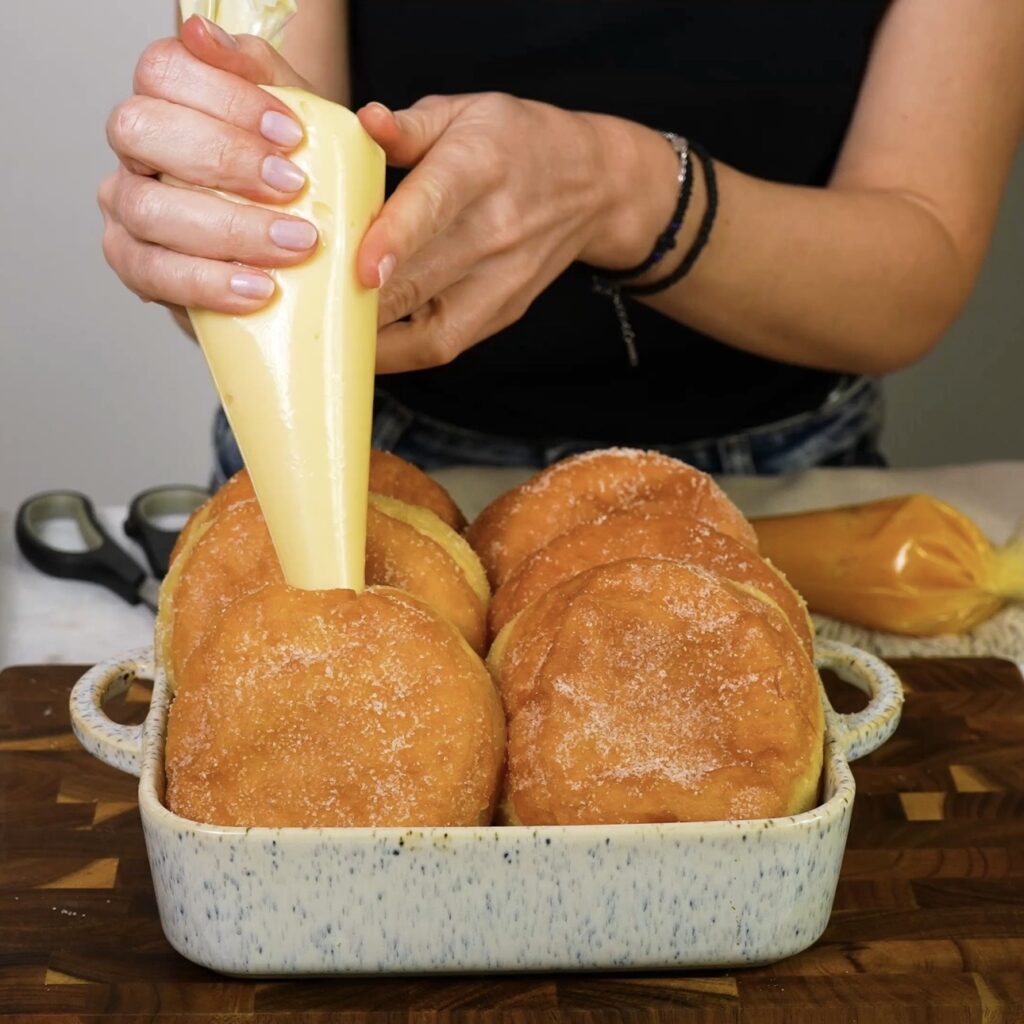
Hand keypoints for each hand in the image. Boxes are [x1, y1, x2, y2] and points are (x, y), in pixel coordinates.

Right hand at [99, 16, 319, 316]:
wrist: (300, 263)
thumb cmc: (291, 184)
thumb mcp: (293, 125)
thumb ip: (259, 73)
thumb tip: (200, 31)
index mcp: (166, 101)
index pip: (163, 71)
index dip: (226, 97)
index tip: (291, 134)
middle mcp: (135, 151)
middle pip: (141, 130)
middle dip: (224, 158)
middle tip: (292, 187)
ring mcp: (127, 208)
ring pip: (149, 208)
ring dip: (230, 228)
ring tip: (294, 245)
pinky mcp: (135, 267)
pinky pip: (156, 274)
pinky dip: (212, 283)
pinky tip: (258, 289)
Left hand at [356, 94, 677, 372]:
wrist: (592, 187)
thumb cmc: (515, 143)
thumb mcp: (465, 113)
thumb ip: (409, 126)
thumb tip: (363, 125)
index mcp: (480, 166)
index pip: (434, 206)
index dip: (394, 239)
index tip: (359, 268)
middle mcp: (496, 230)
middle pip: (422, 281)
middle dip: (361, 303)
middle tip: (305, 306)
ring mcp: (503, 281)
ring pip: (431, 331)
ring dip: (375, 340)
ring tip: (325, 335)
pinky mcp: (503, 312)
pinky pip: (443, 346)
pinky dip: (398, 354)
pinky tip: (362, 346)